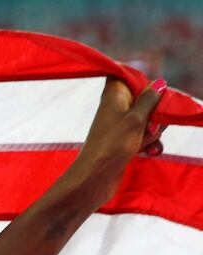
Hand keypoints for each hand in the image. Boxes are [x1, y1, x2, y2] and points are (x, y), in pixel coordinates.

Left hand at [66, 77, 166, 208]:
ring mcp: (121, 126)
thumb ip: (149, 100)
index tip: (148, 96)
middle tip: (149, 125)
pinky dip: (149, 143)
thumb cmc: (112, 145)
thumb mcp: (136, 119)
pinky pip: (145, 136)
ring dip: (153, 131)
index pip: (128, 76)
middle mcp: (116, 108)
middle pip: (146, 99)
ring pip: (149, 119)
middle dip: (155, 111)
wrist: (95, 178)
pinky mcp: (125, 142)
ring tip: (144, 142)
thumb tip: (158, 83)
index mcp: (113, 95)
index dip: (143, 82)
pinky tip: (149, 152)